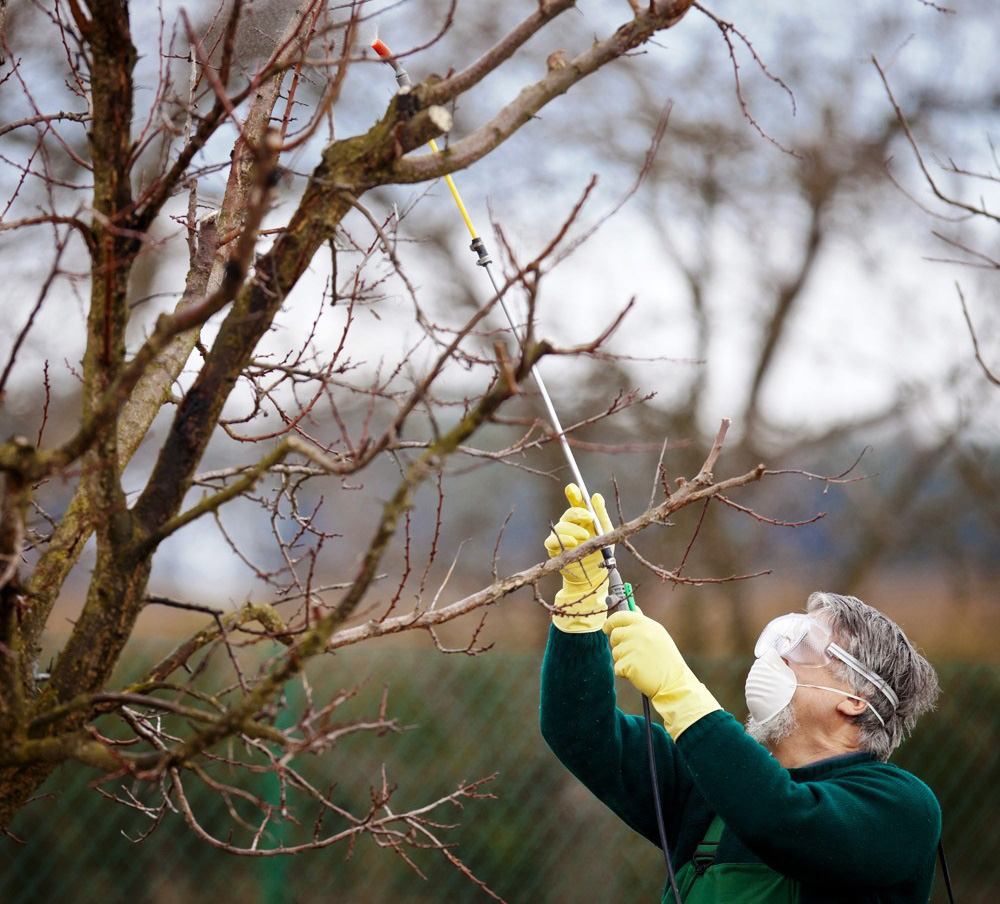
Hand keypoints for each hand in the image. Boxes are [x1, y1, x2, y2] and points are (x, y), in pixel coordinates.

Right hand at [544, 484, 612, 632]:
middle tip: (588, 518)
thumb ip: (600, 515)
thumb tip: (596, 497)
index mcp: (583, 519)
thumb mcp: (606, 532)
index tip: (573, 487)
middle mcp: (571, 526)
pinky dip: (562, 540)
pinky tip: (573, 542)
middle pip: (568, 513)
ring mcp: (562, 537)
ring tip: (584, 536)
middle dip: (577, 513)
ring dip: (573, 529)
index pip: (576, 502)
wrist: (596, 577)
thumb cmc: (601, 553)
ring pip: (561, 526)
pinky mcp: (555, 549)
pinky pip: (553, 540)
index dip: (573, 494)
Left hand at [604, 610, 721, 738]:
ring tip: (640, 664)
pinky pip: (618, 667)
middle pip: (615, 634)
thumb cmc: (666, 660)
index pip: (621, 616)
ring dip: (623, 660)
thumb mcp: (658, 636)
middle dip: (618, 644)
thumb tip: (633, 608)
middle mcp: (639, 633)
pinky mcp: (629, 664)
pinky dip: (624, 673)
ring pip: (615, 652)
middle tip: (631, 653)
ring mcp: (633, 648)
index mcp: (646, 624)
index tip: (606, 628)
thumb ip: (643, 624)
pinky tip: (639, 674)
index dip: (611, 622)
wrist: (674, 683)